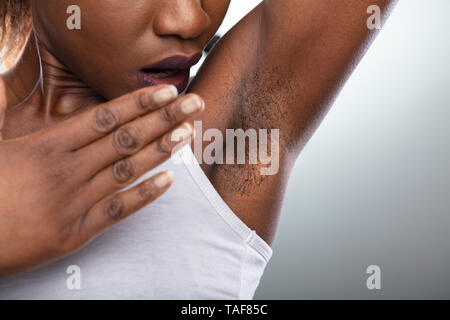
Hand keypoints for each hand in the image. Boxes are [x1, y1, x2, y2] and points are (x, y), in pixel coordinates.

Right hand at [0, 76, 203, 276]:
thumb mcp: (3, 147)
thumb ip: (32, 127)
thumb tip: (48, 107)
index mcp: (46, 146)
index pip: (105, 117)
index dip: (140, 103)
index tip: (166, 91)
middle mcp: (65, 169)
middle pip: (124, 138)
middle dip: (163, 118)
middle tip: (194, 104)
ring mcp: (73, 201)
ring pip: (126, 169)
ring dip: (160, 150)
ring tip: (187, 133)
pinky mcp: (76, 232)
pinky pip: (118, 210)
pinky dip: (144, 195)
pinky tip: (168, 182)